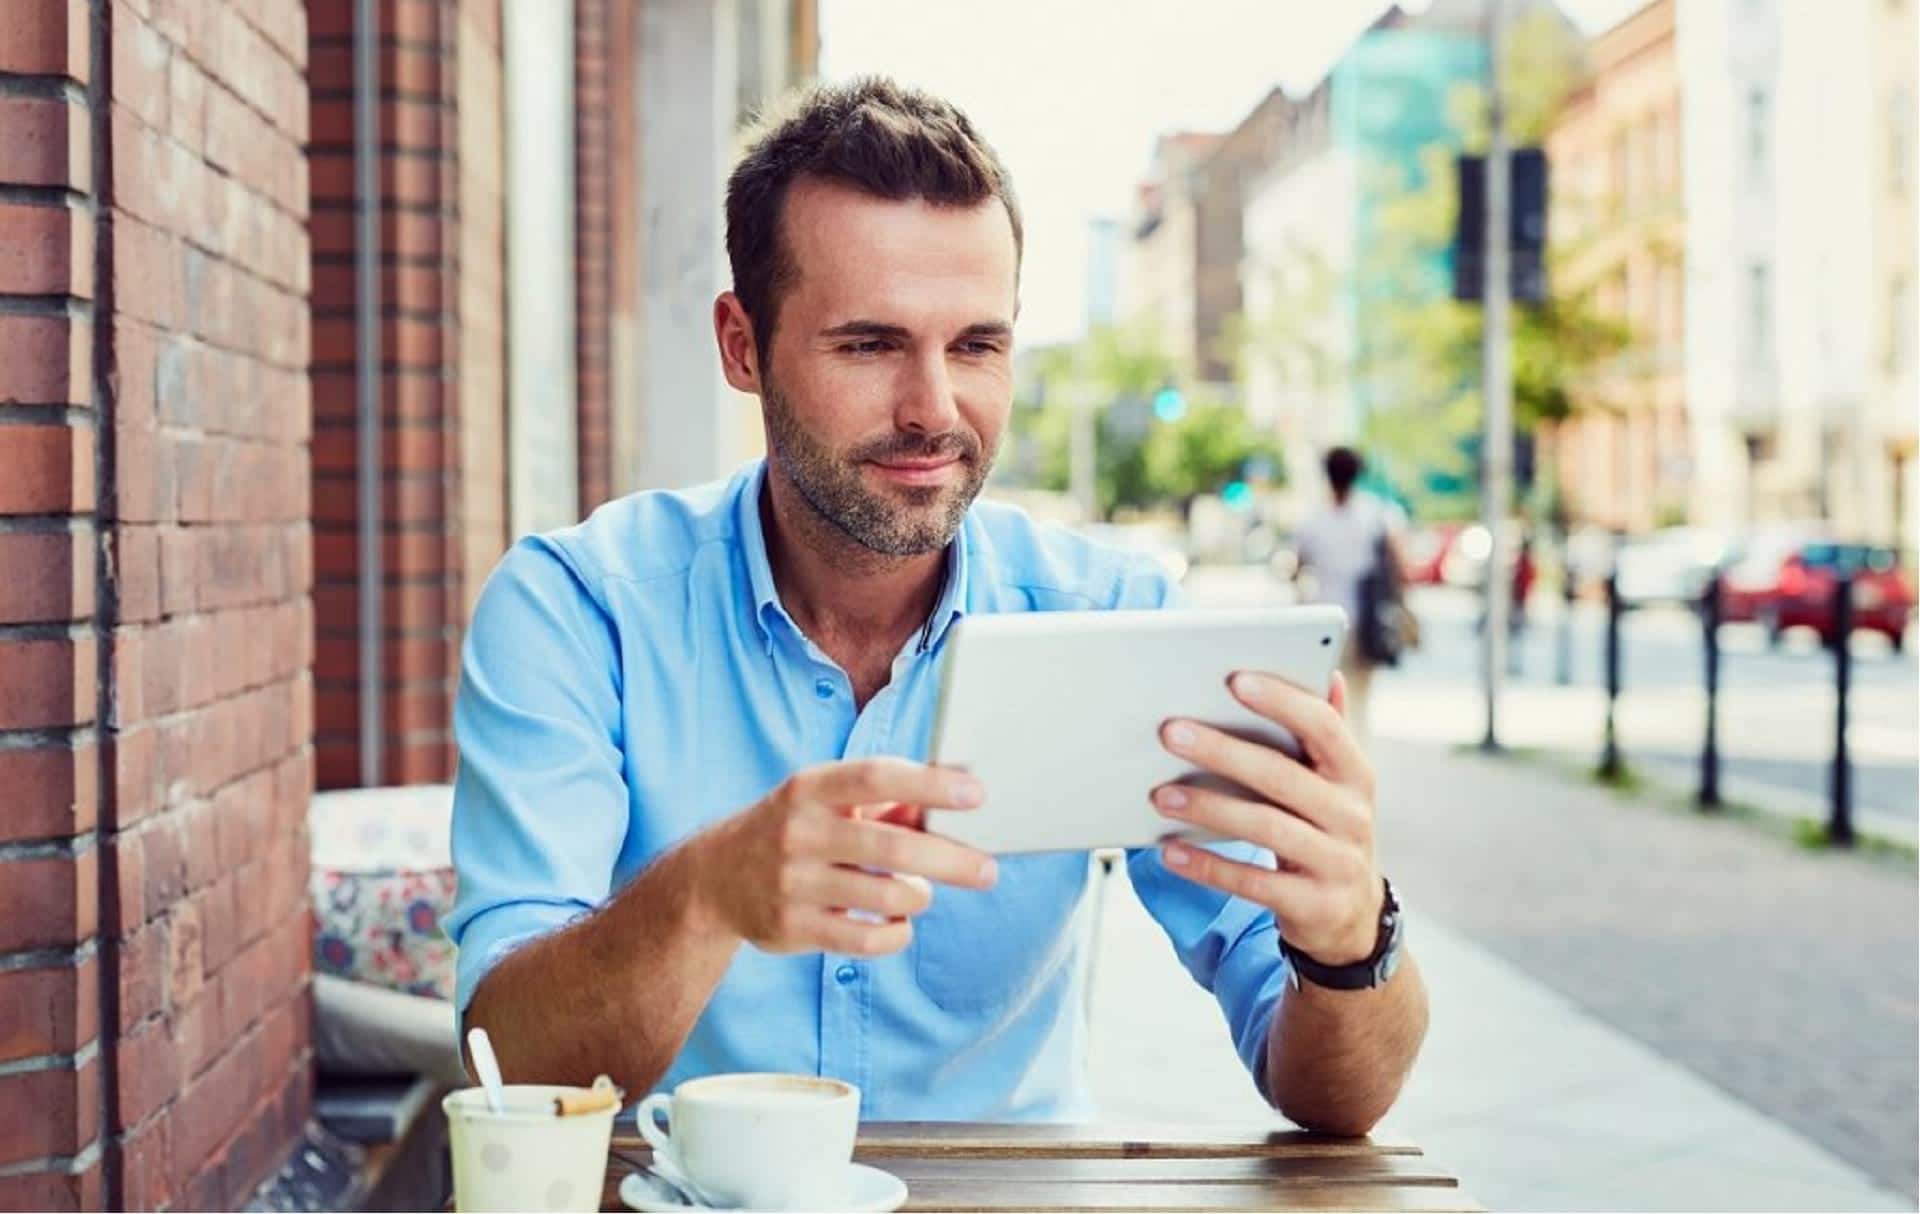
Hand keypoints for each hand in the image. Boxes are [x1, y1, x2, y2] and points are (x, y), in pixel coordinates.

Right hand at [691, 758, 998, 957]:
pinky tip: (899, 924)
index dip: (929, 784)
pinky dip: (896, 934)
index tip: (977, 794)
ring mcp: (792, 883)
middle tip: (987, 870)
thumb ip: (884, 800)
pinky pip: (865, 940)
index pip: (876, 778)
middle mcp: (798, 832)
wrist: (712, 879)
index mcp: (809, 789)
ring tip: (922, 892)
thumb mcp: (824, 800)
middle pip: (890, 845)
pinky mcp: (791, 928)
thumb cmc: (793, 828)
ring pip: (884, 896)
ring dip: (918, 896)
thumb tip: (955, 795)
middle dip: (949, 859)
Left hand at [1151, 672, 1383, 965]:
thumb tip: (1327, 675)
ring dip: (1207, 808)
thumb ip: (1327, 733)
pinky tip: (1169, 851)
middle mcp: (1352, 815)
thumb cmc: (1325, 831)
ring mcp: (1337, 863)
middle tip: (1169, 732)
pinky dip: (1208, 866)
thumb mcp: (1335, 785)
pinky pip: (1253, 882)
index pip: (1323, 727)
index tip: (1232, 680)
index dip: (1281, 701)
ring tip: (1159, 794)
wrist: (1351, 917)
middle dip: (1222, 751)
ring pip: (1265, 827)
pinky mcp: (1314, 905)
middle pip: (1281, 775)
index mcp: (1356, 774)